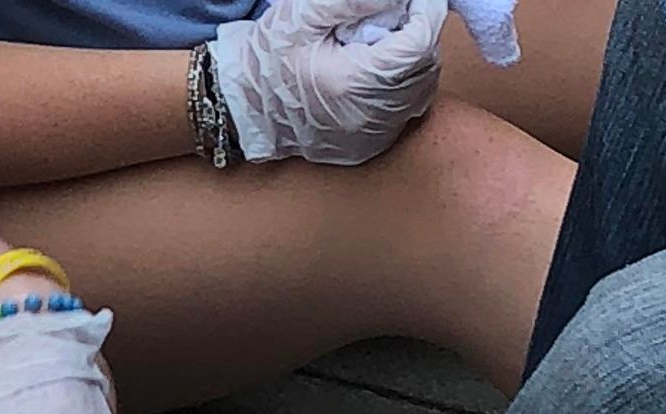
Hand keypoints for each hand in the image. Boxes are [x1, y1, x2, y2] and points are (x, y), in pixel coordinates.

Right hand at [212, 0, 447, 165]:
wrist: (239, 110)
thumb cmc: (266, 62)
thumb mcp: (303, 17)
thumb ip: (355, 1)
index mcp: (356, 83)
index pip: (420, 43)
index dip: (424, 14)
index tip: (414, 0)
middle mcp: (370, 118)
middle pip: (426, 68)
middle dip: (417, 37)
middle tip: (390, 21)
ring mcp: (371, 138)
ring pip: (420, 92)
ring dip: (410, 64)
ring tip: (378, 48)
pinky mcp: (367, 148)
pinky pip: (402, 114)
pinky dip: (398, 90)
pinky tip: (371, 77)